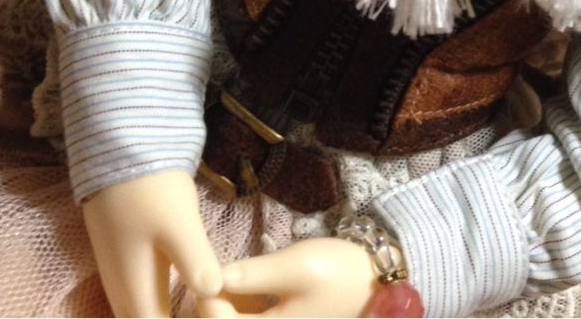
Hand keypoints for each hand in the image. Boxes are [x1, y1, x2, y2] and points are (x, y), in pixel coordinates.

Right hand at [82, 169, 222, 317]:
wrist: (120, 150)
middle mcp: (121, 289)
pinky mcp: (127, 254)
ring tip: (201, 306)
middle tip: (214, 310)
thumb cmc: (151, 187)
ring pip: (142, 310)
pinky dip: (161, 301)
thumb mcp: (178, 223)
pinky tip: (186, 291)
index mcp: (133, 290)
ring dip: (166, 313)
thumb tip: (214, 293)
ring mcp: (120, 272)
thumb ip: (194, 262)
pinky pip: (143, 293)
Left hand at [199, 238, 377, 317]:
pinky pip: (259, 318)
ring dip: (229, 304)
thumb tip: (212, 278)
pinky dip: (246, 303)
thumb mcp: (295, 266)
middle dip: (215, 304)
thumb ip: (252, 274)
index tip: (200, 272)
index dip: (206, 300)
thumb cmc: (338, 272)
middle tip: (206, 273)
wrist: (379, 281)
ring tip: (222, 274)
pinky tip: (245, 280)